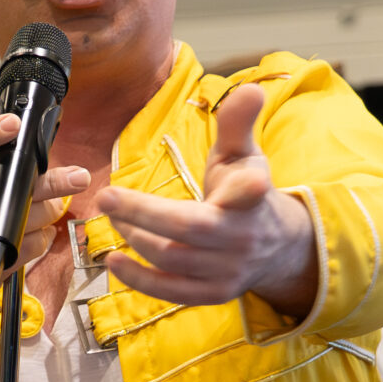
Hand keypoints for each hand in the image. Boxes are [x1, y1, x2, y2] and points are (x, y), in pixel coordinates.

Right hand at [0, 114, 95, 306]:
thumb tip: (33, 149)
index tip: (13, 123)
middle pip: (16, 189)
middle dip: (53, 182)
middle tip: (79, 176)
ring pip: (34, 216)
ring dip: (49, 211)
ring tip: (44, 208)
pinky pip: (36, 243)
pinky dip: (44, 235)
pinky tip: (33, 232)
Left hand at [92, 85, 317, 315]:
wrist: (277, 246)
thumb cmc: (246, 190)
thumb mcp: (244, 154)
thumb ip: (237, 123)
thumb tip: (250, 88)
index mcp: (254, 196)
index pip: (252, 189)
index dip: (246, 185)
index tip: (246, 177)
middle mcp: (243, 236)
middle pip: (189, 228)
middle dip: (143, 213)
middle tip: (106, 196)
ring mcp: (229, 270)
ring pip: (173, 258)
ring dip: (134, 237)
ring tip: (112, 217)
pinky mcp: (215, 294)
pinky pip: (172, 291)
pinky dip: (139, 279)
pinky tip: (114, 261)